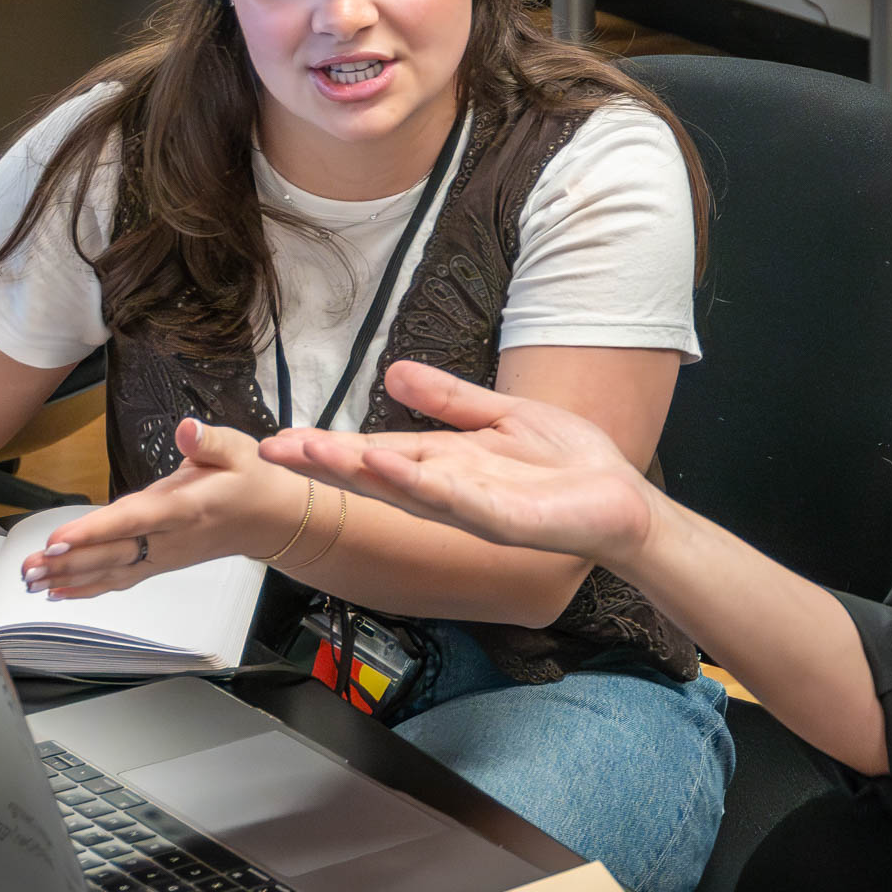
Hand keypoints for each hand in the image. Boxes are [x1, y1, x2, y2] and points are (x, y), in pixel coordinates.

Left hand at [20, 418, 306, 598]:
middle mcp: (171, 539)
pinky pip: (120, 580)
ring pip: (112, 571)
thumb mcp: (238, 450)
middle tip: (29, 566)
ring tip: (31, 579)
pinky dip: (88, 589)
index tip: (59, 538)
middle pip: (114, 554)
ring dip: (69, 577)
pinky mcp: (159, 563)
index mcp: (187, 508)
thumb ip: (208, 441)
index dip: (95, 531)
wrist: (271, 520)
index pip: (135, 521)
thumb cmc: (252, 482)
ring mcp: (164, 556)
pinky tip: (58, 592)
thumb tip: (187, 429)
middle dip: (69, 560)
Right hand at [258, 360, 659, 566]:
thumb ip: (449, 399)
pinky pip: (453, 500)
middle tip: (269, 451)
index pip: (373, 452)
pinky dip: (418, 483)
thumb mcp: (499, 416)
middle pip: (373, 474)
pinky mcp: (502, 520)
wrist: (621, 498)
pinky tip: (387, 465)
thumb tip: (393, 372)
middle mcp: (447, 488)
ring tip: (311, 453)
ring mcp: (471, 507)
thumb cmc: (566, 464)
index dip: (327, 448)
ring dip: (355, 471)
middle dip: (322, 463)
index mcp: (444, 462)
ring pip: (402, 488)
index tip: (276, 441)